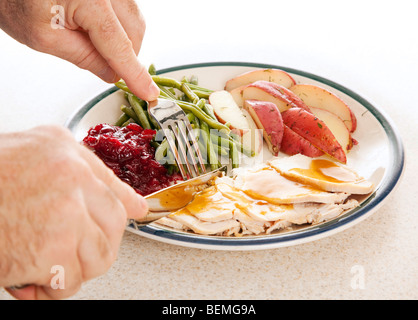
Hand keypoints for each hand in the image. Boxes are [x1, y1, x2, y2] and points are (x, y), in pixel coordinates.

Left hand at [0, 0, 159, 100]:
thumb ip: (83, 57)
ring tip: (90, 38)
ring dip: (121, 39)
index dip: (135, 73)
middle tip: (102, 64)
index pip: (120, 46)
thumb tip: (111, 73)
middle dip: (125, 54)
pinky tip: (95, 27)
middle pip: (135, 31)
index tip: (149, 92)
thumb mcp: (44, 37)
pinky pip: (126, 8)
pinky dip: (117, 25)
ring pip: (134, 20)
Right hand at [0, 126, 147, 298]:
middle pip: (114, 227)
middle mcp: (73, 178)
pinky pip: (69, 281)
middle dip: (96, 246)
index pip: (114, 187)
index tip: (138, 212)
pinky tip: (28, 279)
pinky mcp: (50, 249)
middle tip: (70, 253)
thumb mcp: (34, 152)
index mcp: (66, 154)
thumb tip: (133, 203)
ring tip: (44, 264)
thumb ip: (78, 169)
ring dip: (72, 270)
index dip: (126, 205)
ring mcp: (65, 213)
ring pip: (98, 257)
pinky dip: (50, 289)